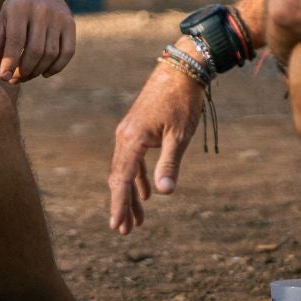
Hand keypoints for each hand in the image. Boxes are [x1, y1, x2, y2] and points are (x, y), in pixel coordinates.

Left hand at [0, 0, 75, 82]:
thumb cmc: (16, 10)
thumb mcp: (2, 22)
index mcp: (19, 8)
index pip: (16, 40)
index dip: (10, 61)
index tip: (4, 78)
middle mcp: (41, 11)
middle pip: (35, 50)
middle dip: (24, 70)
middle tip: (15, 79)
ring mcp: (58, 17)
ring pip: (51, 53)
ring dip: (38, 71)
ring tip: (26, 76)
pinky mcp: (70, 24)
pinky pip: (67, 52)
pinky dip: (57, 67)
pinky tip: (45, 73)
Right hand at [108, 61, 205, 232]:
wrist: (181, 69)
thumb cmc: (182, 101)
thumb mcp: (179, 135)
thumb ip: (170, 164)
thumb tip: (164, 193)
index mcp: (132, 139)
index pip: (122, 180)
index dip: (120, 205)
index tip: (117, 226)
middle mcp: (124, 137)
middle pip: (119, 178)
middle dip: (122, 205)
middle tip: (125, 231)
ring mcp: (129, 132)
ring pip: (125, 170)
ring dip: (130, 194)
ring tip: (136, 220)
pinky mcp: (136, 129)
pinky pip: (132, 159)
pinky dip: (137, 178)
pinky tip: (145, 193)